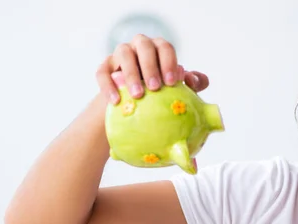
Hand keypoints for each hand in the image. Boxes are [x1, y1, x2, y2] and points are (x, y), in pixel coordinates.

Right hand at [95, 34, 209, 103]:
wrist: (136, 104)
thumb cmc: (164, 92)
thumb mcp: (180, 88)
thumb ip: (194, 83)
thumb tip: (192, 80)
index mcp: (159, 49)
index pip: (165, 47)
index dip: (169, 62)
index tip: (172, 82)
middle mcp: (140, 46)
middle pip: (144, 45)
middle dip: (150, 66)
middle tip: (155, 87)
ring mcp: (121, 55)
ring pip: (123, 54)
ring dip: (131, 74)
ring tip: (138, 95)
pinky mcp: (105, 68)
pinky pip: (103, 72)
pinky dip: (108, 85)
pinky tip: (116, 100)